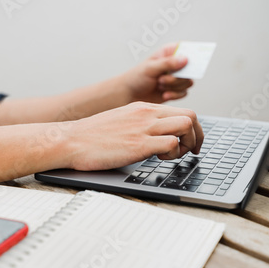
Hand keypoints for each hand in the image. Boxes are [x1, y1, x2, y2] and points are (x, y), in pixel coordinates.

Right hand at [65, 102, 202, 170]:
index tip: (189, 142)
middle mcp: (146, 114)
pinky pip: (172, 143)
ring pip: (186, 125)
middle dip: (197, 136)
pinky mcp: (139, 144)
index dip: (191, 129)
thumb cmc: (90, 136)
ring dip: (188, 143)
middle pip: (191, 116)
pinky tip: (158, 158)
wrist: (71, 140)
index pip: (180, 111)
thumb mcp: (119, 121)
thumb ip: (138, 124)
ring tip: (173, 155)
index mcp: (142, 108)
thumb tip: (151, 135)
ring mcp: (144, 127)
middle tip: (192, 151)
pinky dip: (173, 153)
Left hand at [122, 43, 193, 102]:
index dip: (190, 57)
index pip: (187, 50)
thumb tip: (185, 60)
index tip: (186, 64)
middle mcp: (176, 64)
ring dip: (174, 86)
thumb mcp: (150, 68)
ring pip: (188, 82)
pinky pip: (184, 93)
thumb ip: (167, 64)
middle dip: (177, 77)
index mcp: (170, 52)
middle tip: (161, 80)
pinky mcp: (176, 90)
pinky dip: (175, 95)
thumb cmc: (137, 78)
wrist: (130, 94)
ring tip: (159, 86)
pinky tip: (164, 95)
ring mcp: (177, 77)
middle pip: (190, 69)